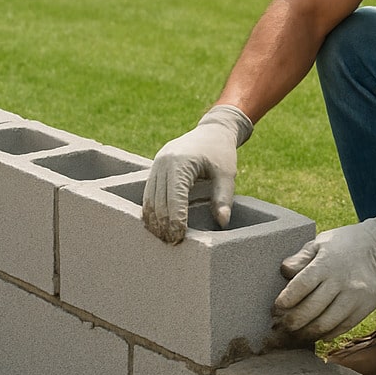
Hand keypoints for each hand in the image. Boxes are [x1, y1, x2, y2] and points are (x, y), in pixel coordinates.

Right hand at [142, 105, 253, 243]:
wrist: (212, 130)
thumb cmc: (221, 152)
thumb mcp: (227, 174)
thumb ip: (223, 198)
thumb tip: (222, 222)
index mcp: (181, 162)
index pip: (174, 198)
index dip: (176, 220)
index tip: (180, 238)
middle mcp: (163, 162)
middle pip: (158, 201)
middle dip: (163, 224)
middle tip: (172, 244)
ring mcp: (156, 165)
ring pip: (149, 199)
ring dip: (154, 220)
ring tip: (164, 239)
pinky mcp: (155, 168)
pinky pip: (148, 193)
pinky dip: (151, 211)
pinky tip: (158, 226)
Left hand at [272, 205, 375, 341]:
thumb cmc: (349, 243)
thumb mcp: (323, 241)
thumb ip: (302, 257)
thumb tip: (284, 270)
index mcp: (326, 264)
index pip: (301, 286)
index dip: (286, 301)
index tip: (276, 307)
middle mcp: (340, 282)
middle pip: (310, 310)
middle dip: (291, 322)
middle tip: (279, 326)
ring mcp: (353, 298)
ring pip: (325, 324)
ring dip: (305, 333)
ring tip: (293, 335)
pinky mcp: (363, 309)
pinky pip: (341, 328)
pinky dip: (325, 334)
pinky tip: (315, 334)